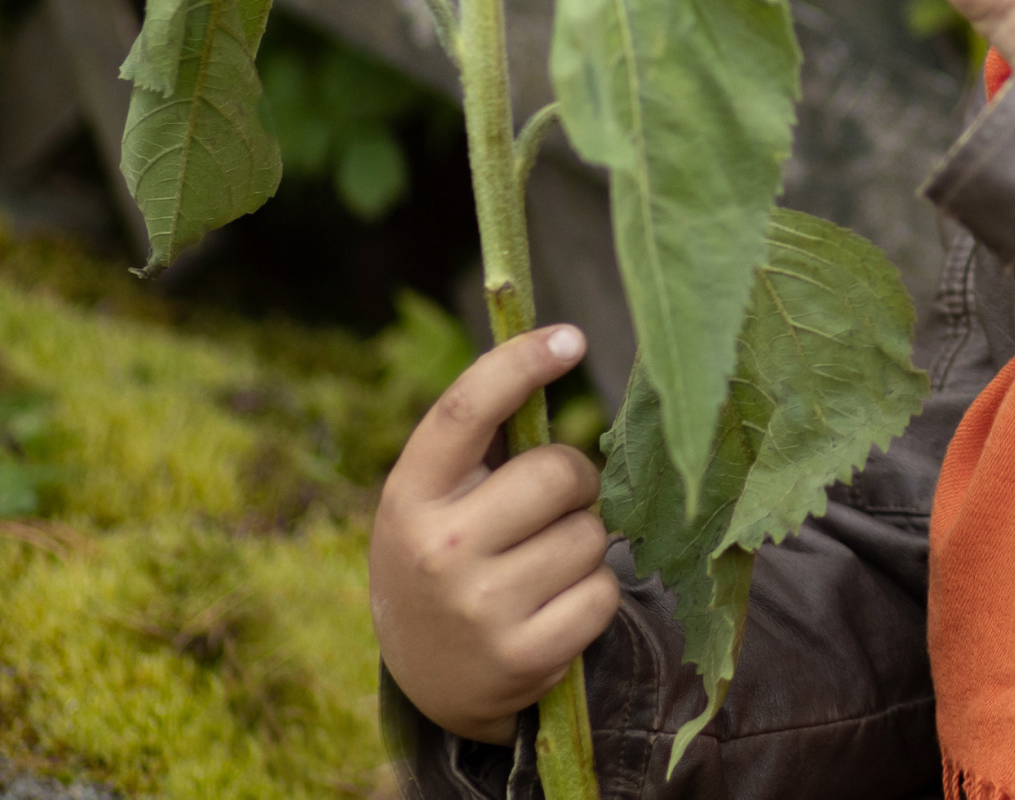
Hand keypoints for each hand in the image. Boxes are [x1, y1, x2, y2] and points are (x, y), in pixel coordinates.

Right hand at [370, 327, 619, 744]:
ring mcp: (479, 607)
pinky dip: (594, 594)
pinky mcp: (521, 657)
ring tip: (545, 563)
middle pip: (557, 472)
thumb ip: (483, 435)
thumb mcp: (435, 496)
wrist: (428, 676)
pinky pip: (602, 595)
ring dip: (585, 540)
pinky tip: (556, 605)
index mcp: (412, 493)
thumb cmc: (447, 554)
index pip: (468, 409)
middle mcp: (440, 548)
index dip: (521, 363)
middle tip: (558, 500)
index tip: (570, 338)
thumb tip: (550, 344)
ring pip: (589, 535)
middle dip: (575, 479)